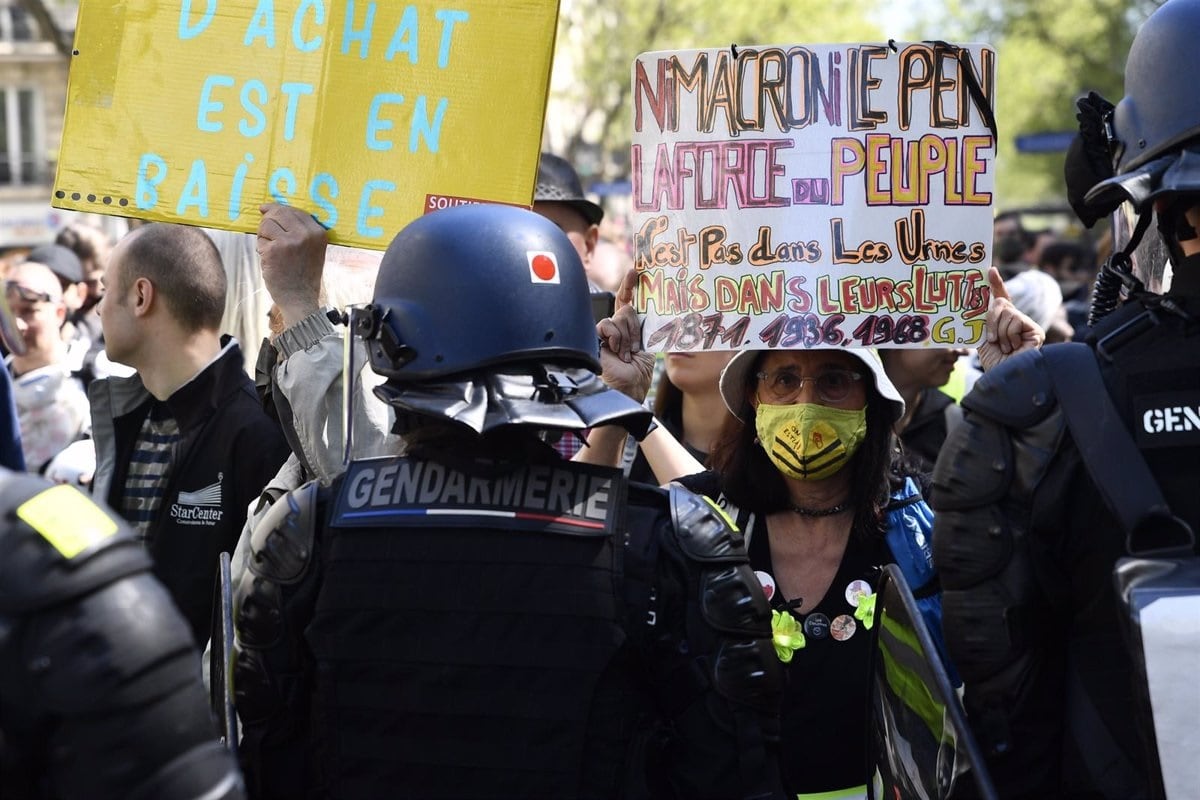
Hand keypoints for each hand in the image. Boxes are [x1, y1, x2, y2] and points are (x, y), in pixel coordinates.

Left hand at [256, 203, 328, 327]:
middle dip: (268, 220)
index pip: (295, 210)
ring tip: (271, 251)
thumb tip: (270, 210)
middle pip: (278, 213)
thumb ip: (301, 231)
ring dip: (263, 236)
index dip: (277, 208)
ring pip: (266, 224)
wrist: (300, 298)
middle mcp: (306, 235)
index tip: (266, 209)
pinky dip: (261, 249)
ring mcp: (289, 242)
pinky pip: (260, 240)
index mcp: (318, 233)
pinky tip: (269, 260)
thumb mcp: (312, 249)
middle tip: (265, 232)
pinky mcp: (274, 250)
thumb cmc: (303, 274)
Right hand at [596, 269, 653, 401]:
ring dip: (627, 337)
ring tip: (625, 355)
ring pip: (619, 317)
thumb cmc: (637, 376)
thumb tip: (642, 309)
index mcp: (628, 330)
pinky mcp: (594, 337)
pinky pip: (607, 324)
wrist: (625, 390)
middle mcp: (615, 329)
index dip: (629, 286)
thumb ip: (643, 328)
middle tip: (636, 348)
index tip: (635, 270)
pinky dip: (615, 337)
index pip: (627, 303)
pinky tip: (615, 351)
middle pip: (626, 309)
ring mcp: (604, 334)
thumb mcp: (647, 348)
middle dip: (635, 328)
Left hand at [977, 266, 1044, 371]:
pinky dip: (1008, 335)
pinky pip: (1015, 320)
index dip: (996, 284)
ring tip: (1003, 347)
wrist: (1003, 376)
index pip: (1001, 299)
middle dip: (991, 319)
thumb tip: (976, 300)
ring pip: (1007, 312)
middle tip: (990, 339)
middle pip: (1001, 303)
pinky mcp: (1036, 330)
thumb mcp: (982, 336)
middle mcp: (1017, 321)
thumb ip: (983, 319)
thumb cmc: (993, 361)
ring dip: (999, 332)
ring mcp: (1028, 325)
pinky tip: (1013, 348)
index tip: (990, 270)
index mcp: (1003, 322)